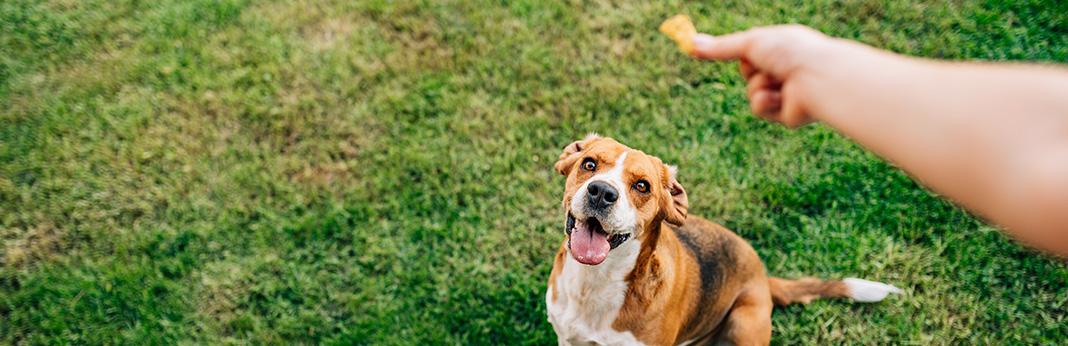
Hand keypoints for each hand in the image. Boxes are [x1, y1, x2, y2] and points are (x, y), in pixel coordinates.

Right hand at [690, 25, 840, 126]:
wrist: (816, 78)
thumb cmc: (790, 52)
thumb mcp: (750, 44)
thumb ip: (721, 47)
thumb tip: (690, 42)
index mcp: (783, 48)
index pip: (752, 53)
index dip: (742, 54)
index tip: (716, 53)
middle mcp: (786, 69)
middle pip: (749, 74)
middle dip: (751, 71)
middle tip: (764, 65)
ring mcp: (788, 92)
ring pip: (752, 93)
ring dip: (758, 87)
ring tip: (778, 81)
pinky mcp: (788, 114)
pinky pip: (761, 110)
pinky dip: (765, 103)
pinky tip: (780, 97)